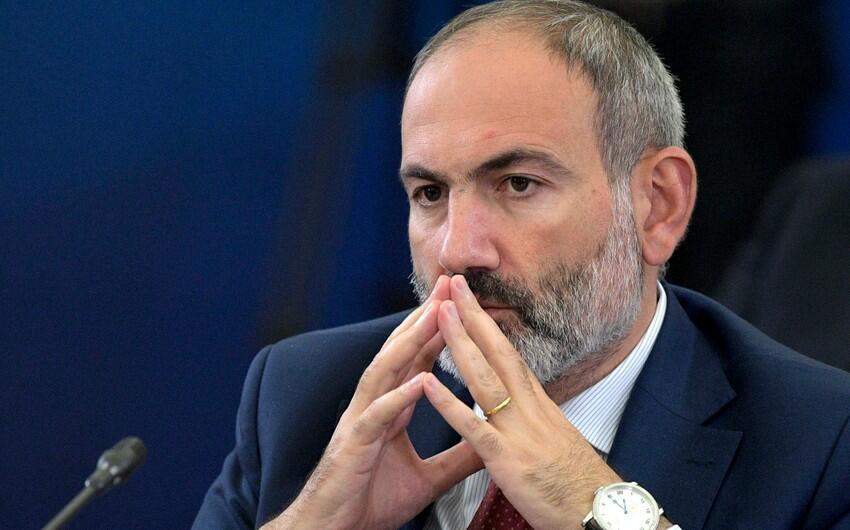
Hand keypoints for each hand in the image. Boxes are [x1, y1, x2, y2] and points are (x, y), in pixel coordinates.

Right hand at [266, 276, 481, 529]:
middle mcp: (374, 406)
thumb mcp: (428, 478)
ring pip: (385, 372)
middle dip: (423, 317)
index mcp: (391, 410)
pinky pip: (377, 417)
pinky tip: (417, 381)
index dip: (436, 330)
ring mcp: (361, 421)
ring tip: (434, 315)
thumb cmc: (372, 501)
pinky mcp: (353, 445)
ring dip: (409, 343)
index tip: (459, 303)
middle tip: (446, 285)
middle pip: (400, 352)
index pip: (416, 360)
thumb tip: (492, 444)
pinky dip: (397, 398)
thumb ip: (457, 457)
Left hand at [423, 275, 621, 529]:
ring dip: (460, 343)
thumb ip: (536, 418)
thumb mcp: (557, 441)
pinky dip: (449, 404)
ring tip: (439, 314)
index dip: (489, 325)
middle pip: (498, 353)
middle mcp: (530, 409)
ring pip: (484, 378)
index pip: (510, 355)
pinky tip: (426, 383)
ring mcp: (518, 431)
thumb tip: (526, 403)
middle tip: (452, 285)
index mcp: (539, 404)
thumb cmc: (579, 483)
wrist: (600, 513)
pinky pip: (473, 427)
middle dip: (474, 317)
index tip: (471, 300)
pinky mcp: (507, 459)